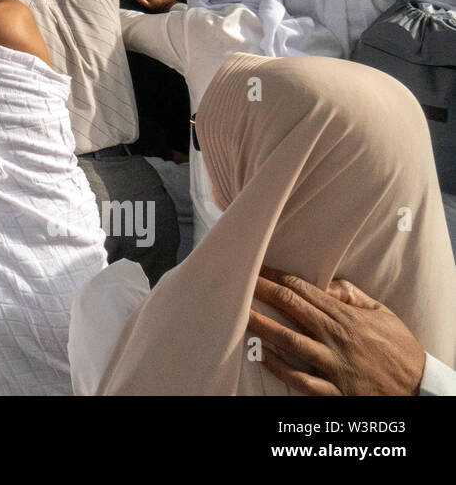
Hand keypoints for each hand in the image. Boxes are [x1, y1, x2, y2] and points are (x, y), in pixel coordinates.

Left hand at [247, 267, 426, 395]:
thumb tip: (325, 283)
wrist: (420, 388)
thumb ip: (351, 296)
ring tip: (239, 314)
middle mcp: (336, 337)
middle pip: (292, 308)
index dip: (276, 277)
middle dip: (262, 292)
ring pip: (290, 340)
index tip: (255, 267)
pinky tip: (260, 356)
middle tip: (237, 280)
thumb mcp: (381, 314)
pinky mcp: (335, 390)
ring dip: (262, 326)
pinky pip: (301, 379)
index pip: (302, 291)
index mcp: (345, 317)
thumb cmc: (398, 348)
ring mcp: (333, 364)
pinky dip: (279, 367)